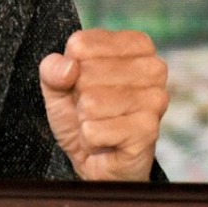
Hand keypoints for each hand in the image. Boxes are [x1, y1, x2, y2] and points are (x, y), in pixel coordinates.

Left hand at [39, 28, 168, 180]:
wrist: (100, 162)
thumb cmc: (85, 116)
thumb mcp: (59, 86)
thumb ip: (53, 69)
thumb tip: (69, 68)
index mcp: (135, 45)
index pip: (81, 44)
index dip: (72, 70)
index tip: (86, 85)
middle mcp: (153, 67)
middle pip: (85, 73)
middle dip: (80, 97)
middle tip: (94, 110)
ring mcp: (155, 98)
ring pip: (91, 102)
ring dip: (85, 120)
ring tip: (101, 124)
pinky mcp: (148, 129)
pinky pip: (94, 130)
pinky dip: (90, 140)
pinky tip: (106, 141)